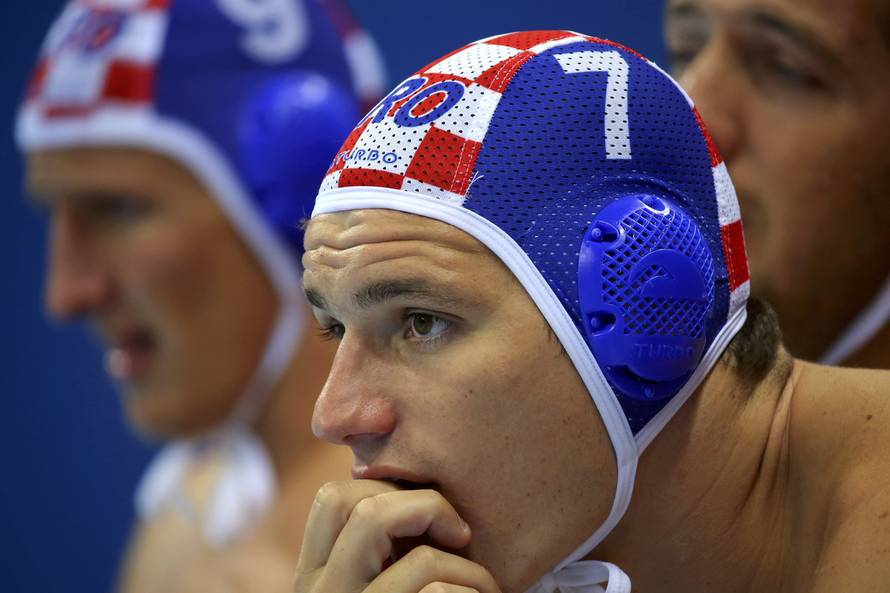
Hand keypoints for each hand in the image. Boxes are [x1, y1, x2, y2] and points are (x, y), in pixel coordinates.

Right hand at [294, 480, 501, 592]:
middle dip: (425, 505)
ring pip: (400, 547)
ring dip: (460, 560)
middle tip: (458, 532)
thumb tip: (413, 495)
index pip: (331, 501)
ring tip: (482, 584)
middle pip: (360, 508)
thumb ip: (378, 553)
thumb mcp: (371, 586)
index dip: (383, 485)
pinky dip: (471, 588)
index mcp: (316, 580)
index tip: (425, 510)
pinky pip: (435, 590)